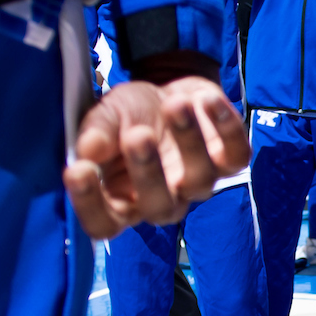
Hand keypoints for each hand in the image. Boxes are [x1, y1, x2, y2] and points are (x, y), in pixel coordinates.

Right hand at [62, 77, 249, 239]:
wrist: (168, 93)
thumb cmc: (129, 116)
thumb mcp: (106, 116)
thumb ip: (96, 132)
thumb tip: (87, 150)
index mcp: (122, 200)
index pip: (104, 223)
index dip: (91, 205)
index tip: (78, 171)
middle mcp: (164, 201)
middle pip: (160, 209)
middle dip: (149, 173)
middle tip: (137, 135)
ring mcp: (199, 184)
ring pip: (201, 180)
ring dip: (188, 140)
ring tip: (174, 104)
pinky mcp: (229, 161)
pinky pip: (236, 154)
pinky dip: (227, 127)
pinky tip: (207, 100)